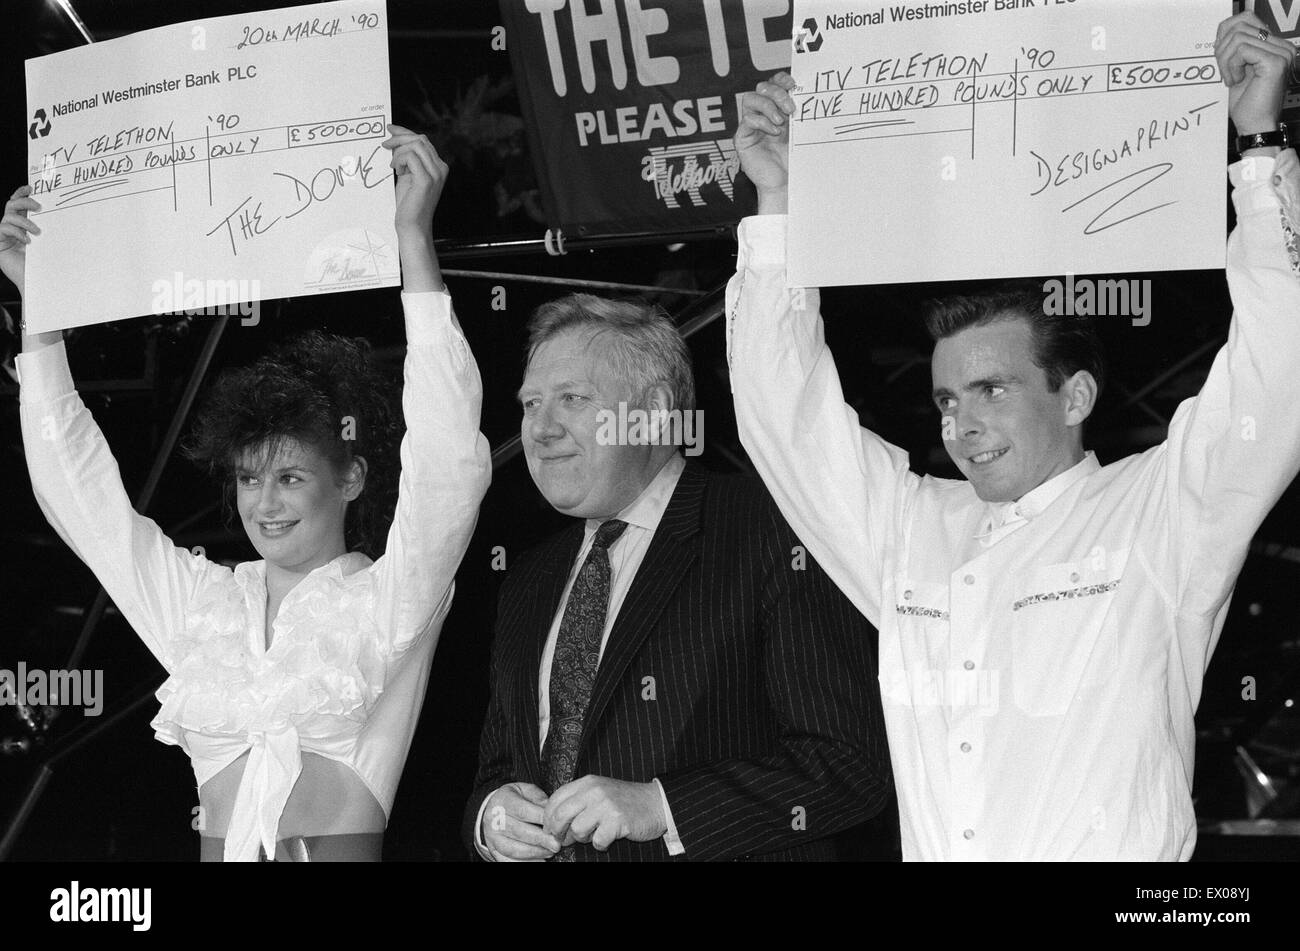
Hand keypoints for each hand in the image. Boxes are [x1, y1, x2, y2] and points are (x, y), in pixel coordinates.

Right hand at [0, 185, 40, 297]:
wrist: (36, 283)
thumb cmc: (46, 264)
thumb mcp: (50, 242)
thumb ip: (51, 228)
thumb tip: (70, 214)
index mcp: (23, 224)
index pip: (18, 203)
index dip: (22, 193)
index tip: (32, 187)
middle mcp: (12, 227)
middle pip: (11, 205)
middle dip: (24, 202)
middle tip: (39, 207)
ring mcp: (4, 235)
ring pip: (8, 216)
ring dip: (24, 221)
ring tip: (37, 232)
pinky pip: (3, 229)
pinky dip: (17, 232)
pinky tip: (27, 241)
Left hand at [382, 124, 445, 235]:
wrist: (413, 226)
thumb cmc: (409, 204)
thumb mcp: (408, 176)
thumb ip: (407, 160)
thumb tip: (396, 141)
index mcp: (438, 166)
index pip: (423, 140)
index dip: (405, 132)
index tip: (390, 129)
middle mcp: (441, 168)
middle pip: (420, 139)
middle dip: (400, 138)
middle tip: (385, 145)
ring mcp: (436, 174)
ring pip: (415, 145)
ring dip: (399, 151)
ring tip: (393, 166)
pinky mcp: (426, 180)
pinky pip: (410, 156)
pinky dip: (400, 160)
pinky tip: (397, 171)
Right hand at [481, 782, 561, 860]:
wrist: (493, 809)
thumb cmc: (515, 799)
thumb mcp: (526, 791)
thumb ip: (538, 799)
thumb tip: (552, 812)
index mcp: (503, 801)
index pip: (523, 811)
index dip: (540, 819)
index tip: (555, 825)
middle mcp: (494, 820)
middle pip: (519, 831)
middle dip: (540, 839)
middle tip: (556, 844)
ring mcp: (493, 837)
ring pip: (513, 849)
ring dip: (535, 852)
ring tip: (550, 852)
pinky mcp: (494, 851)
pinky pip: (508, 861)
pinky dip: (525, 862)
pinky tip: (539, 861)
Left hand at [542, 776, 666, 851]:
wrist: (655, 803)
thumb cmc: (624, 801)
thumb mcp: (598, 792)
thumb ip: (577, 801)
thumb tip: (552, 823)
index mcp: (586, 782)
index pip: (555, 799)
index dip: (548, 818)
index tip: (550, 830)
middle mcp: (594, 791)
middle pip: (560, 815)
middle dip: (558, 832)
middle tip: (564, 840)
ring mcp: (606, 805)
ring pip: (577, 830)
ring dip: (583, 839)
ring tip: (594, 835)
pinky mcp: (617, 821)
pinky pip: (597, 841)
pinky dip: (600, 845)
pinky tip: (607, 839)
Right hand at [737, 73, 795, 213]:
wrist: (785, 182)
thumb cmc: (793, 158)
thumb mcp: (799, 129)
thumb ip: (798, 111)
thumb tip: (806, 90)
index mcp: (777, 107)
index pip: (774, 82)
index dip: (782, 79)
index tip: (794, 84)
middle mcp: (763, 113)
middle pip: (762, 87)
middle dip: (777, 93)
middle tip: (790, 108)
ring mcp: (751, 124)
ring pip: (750, 99)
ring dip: (768, 106)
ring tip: (781, 122)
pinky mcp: (743, 137)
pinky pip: (747, 120)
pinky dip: (762, 122)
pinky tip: (774, 132)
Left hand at [1215, 11, 1294, 135]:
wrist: (1254, 125)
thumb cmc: (1246, 103)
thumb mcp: (1235, 68)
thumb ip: (1233, 47)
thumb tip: (1223, 28)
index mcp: (1274, 45)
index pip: (1245, 18)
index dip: (1225, 34)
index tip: (1221, 57)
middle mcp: (1282, 46)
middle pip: (1240, 26)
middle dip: (1222, 49)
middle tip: (1224, 72)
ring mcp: (1281, 53)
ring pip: (1238, 38)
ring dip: (1225, 61)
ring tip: (1231, 79)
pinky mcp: (1275, 61)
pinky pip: (1241, 50)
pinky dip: (1231, 66)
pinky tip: (1235, 80)